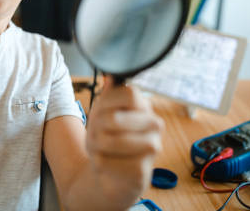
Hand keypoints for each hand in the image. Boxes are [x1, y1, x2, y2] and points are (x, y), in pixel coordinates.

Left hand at [85, 76, 163, 205]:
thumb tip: (111, 78)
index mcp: (145, 106)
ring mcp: (152, 147)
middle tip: (96, 133)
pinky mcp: (142, 170)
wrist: (114, 172)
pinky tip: (105, 162)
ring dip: (94, 145)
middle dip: (96, 127)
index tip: (99, 110)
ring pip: (107, 141)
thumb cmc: (109, 136)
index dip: (106, 101)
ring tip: (98, 147)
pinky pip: (106, 161)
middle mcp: (155, 124)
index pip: (129, 94)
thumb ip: (107, 95)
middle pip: (114, 118)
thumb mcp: (103, 112)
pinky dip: (98, 162)